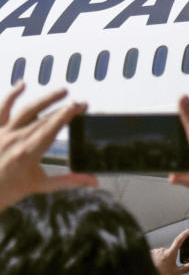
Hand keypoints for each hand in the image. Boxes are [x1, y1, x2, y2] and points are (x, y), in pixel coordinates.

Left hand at [0, 83, 96, 209]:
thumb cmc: (9, 190)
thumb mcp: (42, 186)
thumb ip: (70, 181)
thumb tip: (94, 181)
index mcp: (27, 153)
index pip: (51, 128)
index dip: (66, 115)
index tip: (79, 106)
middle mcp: (14, 139)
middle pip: (43, 117)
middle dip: (63, 107)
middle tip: (79, 103)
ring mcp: (2, 132)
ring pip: (25, 109)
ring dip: (44, 98)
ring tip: (62, 91)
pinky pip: (2, 108)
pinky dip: (11, 95)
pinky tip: (22, 84)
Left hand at [151, 229, 188, 274]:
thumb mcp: (177, 272)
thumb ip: (187, 267)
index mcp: (170, 254)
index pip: (178, 241)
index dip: (184, 235)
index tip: (187, 231)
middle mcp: (161, 251)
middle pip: (169, 250)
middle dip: (170, 256)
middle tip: (168, 266)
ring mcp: (154, 251)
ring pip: (161, 252)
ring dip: (162, 257)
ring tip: (160, 266)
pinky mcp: (149, 253)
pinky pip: (155, 253)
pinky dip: (156, 258)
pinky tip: (155, 264)